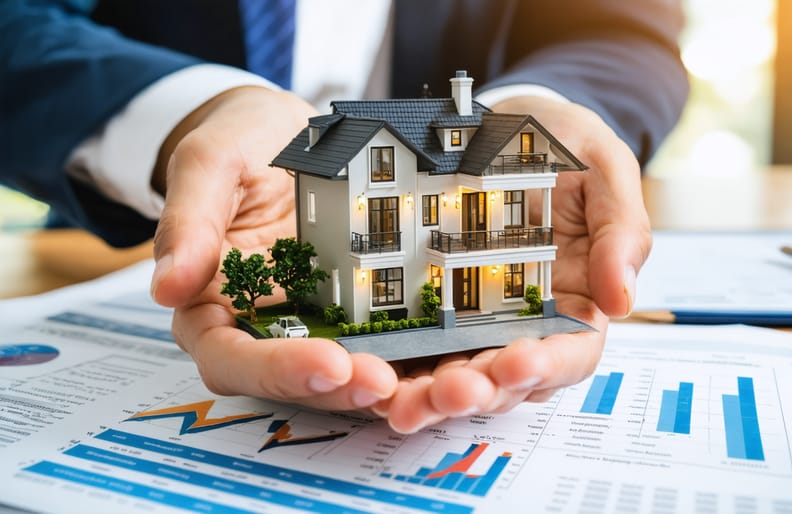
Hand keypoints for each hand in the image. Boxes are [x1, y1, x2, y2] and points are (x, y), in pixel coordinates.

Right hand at [149, 87, 397, 411]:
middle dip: (340, 389)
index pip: (231, 356)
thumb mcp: (210, 162)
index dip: (276, 369)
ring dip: (383, 384)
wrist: (288, 129)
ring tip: (425, 383)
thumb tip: (168, 287)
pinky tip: (447, 356)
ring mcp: (316, 319)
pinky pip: (384, 339)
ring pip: (344, 372)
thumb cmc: (242, 142)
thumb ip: (189, 221)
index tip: (326, 364)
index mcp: (213, 302)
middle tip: (386, 381)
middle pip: (294, 379)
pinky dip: (412, 355)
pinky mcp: (358, 308)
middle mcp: (264, 322)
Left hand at [383, 96, 650, 432]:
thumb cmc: (562, 145)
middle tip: (449, 391)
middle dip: (480, 391)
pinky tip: (378, 381)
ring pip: (461, 375)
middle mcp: (527, 320)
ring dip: (434, 397)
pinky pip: (418, 348)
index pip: (571, 353)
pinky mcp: (433, 309)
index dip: (547, 367)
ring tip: (405, 403)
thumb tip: (621, 300)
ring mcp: (477, 319)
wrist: (503, 122)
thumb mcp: (605, 170)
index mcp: (576, 299)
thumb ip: (622, 231)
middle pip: (508, 379)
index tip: (517, 364)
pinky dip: (400, 371)